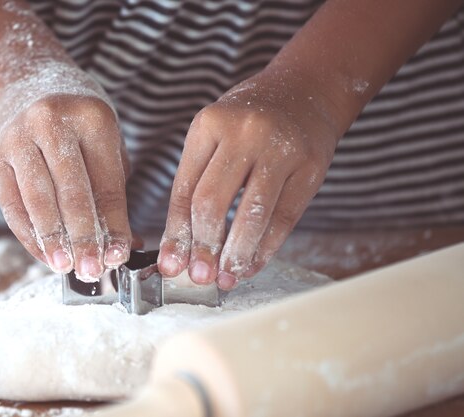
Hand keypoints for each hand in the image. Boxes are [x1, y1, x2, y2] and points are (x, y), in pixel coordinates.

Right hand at [0, 69, 130, 279]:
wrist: (26, 83)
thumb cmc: (78, 119)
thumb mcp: (106, 138)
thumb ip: (114, 189)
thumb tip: (123, 243)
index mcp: (92, 118)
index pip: (106, 182)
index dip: (114, 224)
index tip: (119, 254)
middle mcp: (52, 123)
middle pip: (71, 192)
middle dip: (84, 237)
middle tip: (94, 269)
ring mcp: (18, 138)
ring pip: (37, 200)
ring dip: (53, 240)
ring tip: (66, 267)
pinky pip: (12, 204)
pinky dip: (29, 234)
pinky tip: (44, 254)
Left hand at [158, 70, 341, 289]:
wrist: (305, 91)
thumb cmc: (249, 121)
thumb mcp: (214, 135)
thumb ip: (198, 182)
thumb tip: (182, 246)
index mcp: (208, 124)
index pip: (184, 189)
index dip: (176, 232)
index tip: (170, 264)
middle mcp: (243, 133)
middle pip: (212, 202)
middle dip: (202, 246)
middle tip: (197, 277)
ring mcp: (281, 149)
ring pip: (251, 215)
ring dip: (235, 254)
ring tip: (224, 278)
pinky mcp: (311, 168)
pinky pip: (284, 218)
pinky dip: (266, 248)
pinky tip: (252, 265)